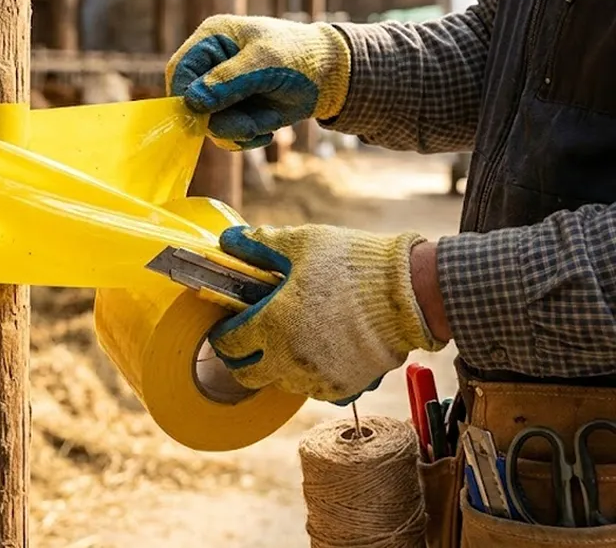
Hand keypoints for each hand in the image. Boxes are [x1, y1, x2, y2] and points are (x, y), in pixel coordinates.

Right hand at [166, 15, 350, 150]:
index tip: (201, 117)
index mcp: (211, 39)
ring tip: (262, 126)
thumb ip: (229, 81)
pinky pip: (223, 135)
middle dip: (218, 120)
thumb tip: (193, 102)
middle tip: (248, 127)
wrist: (329, 77)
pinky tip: (266, 131)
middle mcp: (210, 65)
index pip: (179, 69)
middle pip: (190, 102)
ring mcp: (220, 91)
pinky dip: (243, 139)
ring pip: (207, 123)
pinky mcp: (232, 111)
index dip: (184, 95)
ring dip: (234, 131)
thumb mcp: (266, 62)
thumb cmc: (299, 56)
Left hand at [208, 223, 443, 403]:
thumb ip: (259, 245)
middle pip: (246, 376)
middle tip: (249, 339)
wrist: (409, 293)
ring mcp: (317, 377)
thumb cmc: (353, 264)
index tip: (229, 324)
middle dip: (241, 359)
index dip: (223, 333)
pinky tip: (318, 351)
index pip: (228, 344)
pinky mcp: (344, 388)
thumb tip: (227, 241)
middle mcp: (290, 359)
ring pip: (279, 384)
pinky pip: (313, 390)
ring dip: (275, 367)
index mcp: (273, 324)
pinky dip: (309, 376)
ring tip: (288, 340)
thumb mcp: (301, 243)